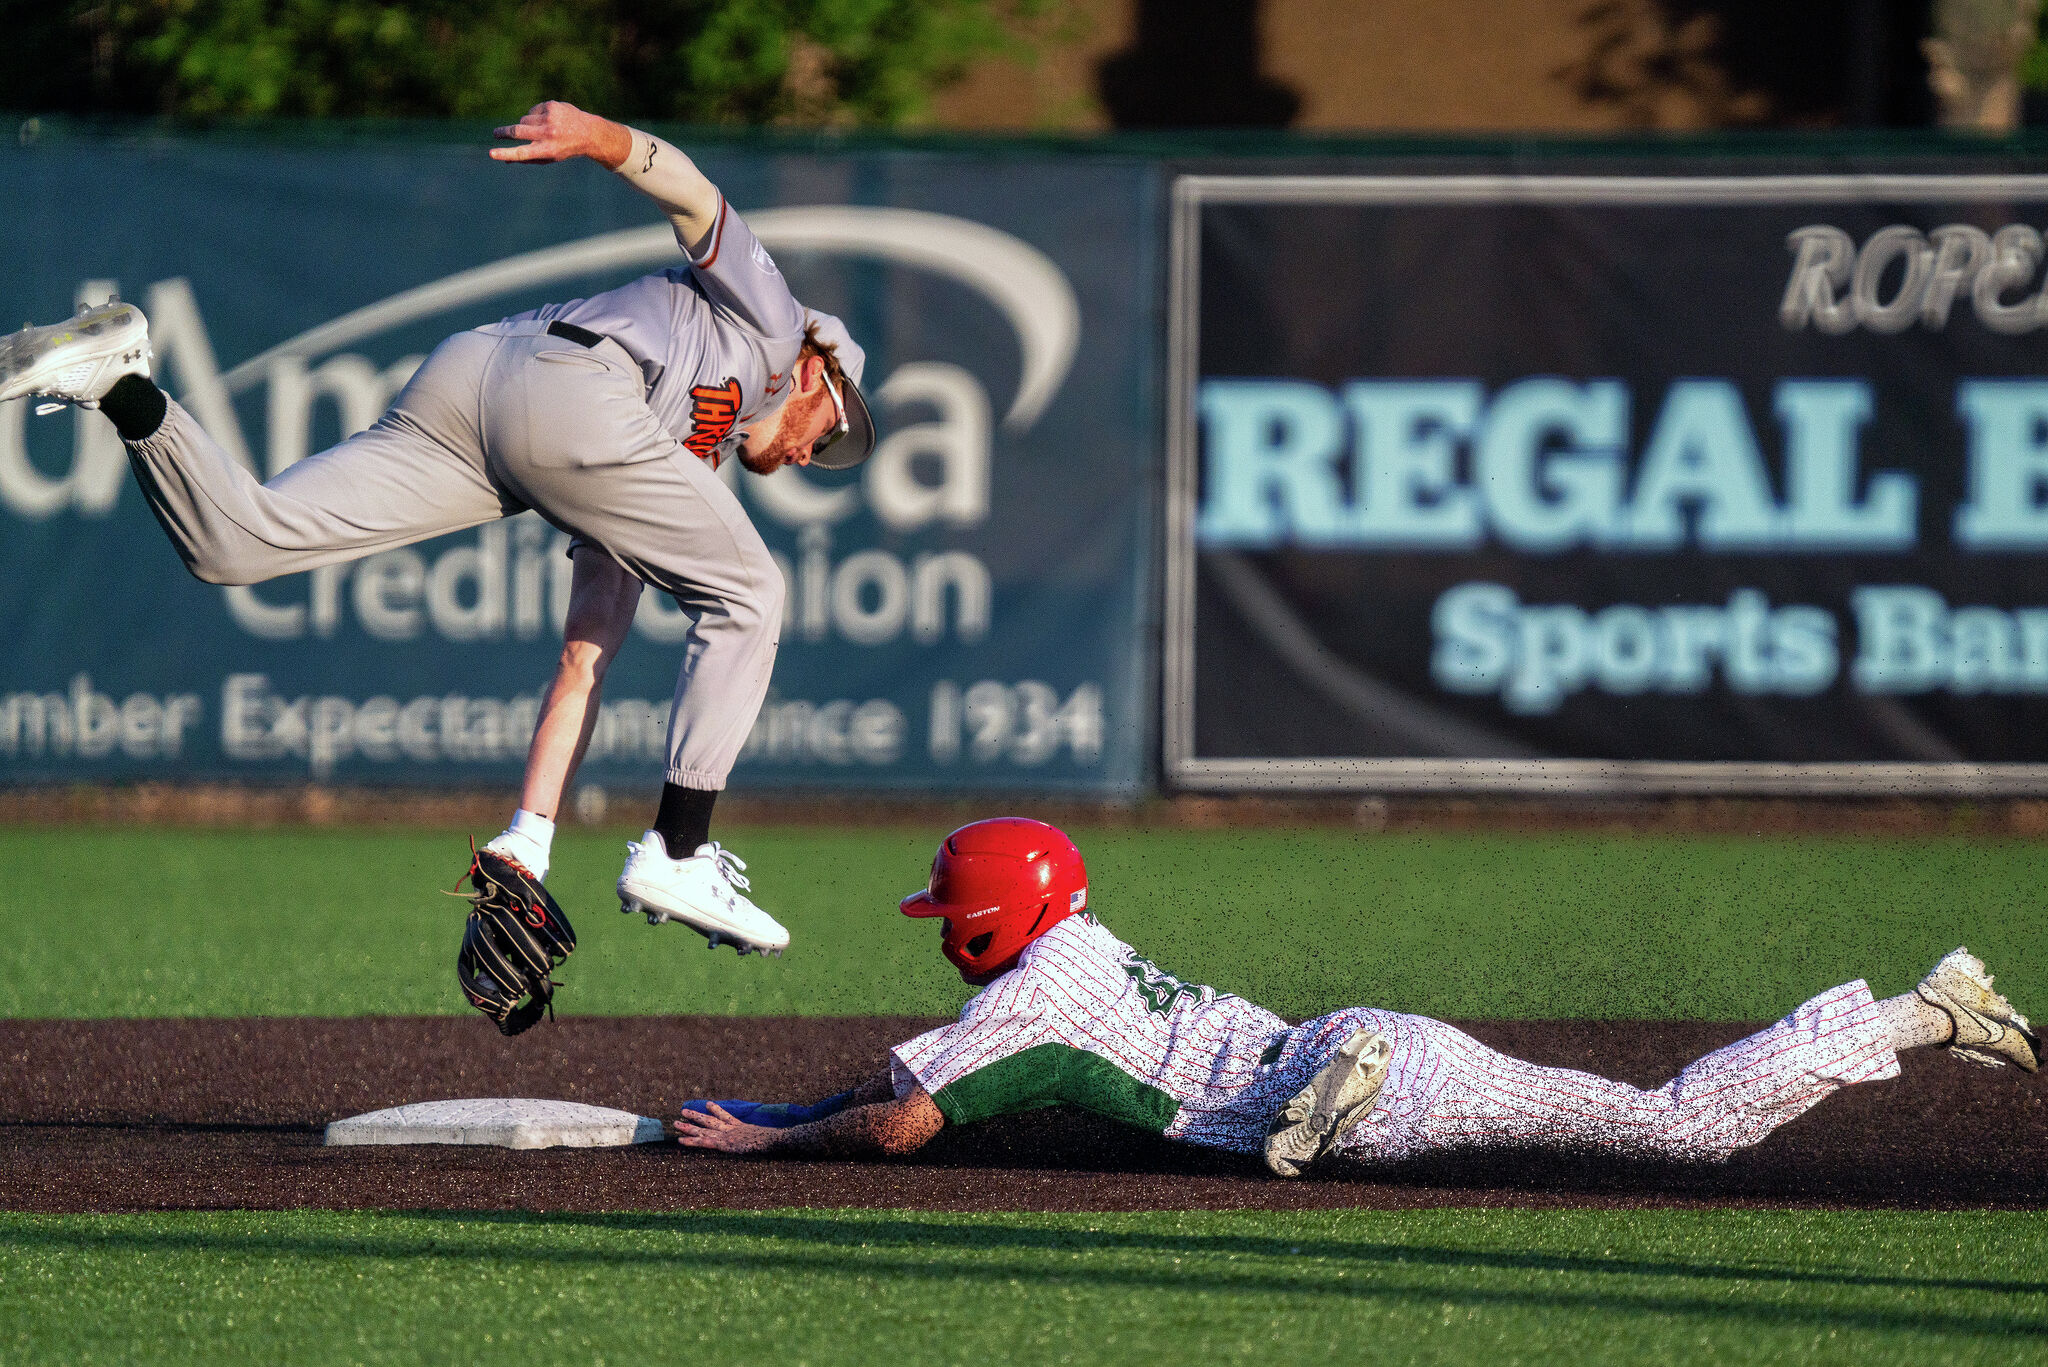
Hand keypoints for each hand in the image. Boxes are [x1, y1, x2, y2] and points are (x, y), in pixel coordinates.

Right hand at [490, 101, 630, 167]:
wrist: (588, 132)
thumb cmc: (564, 148)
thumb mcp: (549, 157)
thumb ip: (528, 159)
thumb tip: (505, 161)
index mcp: (547, 150)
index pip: (522, 153)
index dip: (505, 154)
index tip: (491, 153)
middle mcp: (548, 134)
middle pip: (517, 131)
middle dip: (503, 132)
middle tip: (496, 134)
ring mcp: (550, 118)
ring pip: (523, 120)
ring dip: (526, 125)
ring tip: (541, 129)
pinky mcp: (551, 106)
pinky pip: (532, 111)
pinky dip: (535, 116)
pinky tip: (548, 119)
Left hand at [672, 1102, 779, 1153]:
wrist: (774, 1140)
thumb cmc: (774, 1140)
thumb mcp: (767, 1137)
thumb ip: (763, 1136)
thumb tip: (770, 1137)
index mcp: (741, 1127)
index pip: (726, 1116)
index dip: (716, 1110)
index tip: (708, 1104)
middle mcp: (731, 1129)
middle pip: (710, 1121)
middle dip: (696, 1116)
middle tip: (683, 1111)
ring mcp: (726, 1136)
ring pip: (703, 1130)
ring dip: (689, 1127)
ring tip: (676, 1122)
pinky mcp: (724, 1144)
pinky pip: (706, 1142)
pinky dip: (694, 1141)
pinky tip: (682, 1140)